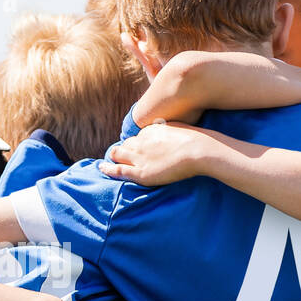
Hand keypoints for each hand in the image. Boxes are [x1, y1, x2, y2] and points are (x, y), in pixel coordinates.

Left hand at [100, 123, 216, 186]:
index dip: (138, 144)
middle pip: (126, 145)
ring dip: (115, 157)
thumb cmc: (196, 140)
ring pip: (118, 154)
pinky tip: (101, 168)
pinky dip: (108, 169)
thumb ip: (170, 132)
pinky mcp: (141, 172)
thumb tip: (171, 134)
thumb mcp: (180, 129)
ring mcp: (140, 156)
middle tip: (123, 157)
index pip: (139, 137)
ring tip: (113, 162)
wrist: (198, 150)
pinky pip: (118, 170)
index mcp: (151, 130)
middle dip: (124, 150)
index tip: (141, 149)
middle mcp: (141, 141)